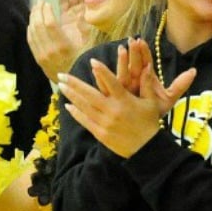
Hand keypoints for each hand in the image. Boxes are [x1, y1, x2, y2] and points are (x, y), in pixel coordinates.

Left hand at [27, 0, 86, 80]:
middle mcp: (50, 51)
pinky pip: (30, 41)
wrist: (73, 82)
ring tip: (35, 9)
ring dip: (32, 18)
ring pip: (32, 32)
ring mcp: (42, 55)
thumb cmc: (83, 61)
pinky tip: (32, 22)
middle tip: (39, 2)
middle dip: (38, 11)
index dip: (46, 11)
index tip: (47, 3)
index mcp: (62, 46)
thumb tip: (82, 12)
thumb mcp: (88, 46)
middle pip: (38, 26)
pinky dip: (30, 29)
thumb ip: (84, 29)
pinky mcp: (38, 59)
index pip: (49, 23)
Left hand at [57, 55, 195, 157]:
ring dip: (71, 96)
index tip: (91, 61)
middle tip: (61, 74)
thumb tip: (147, 65)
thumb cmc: (149, 123)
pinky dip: (76, 113)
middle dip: (74, 83)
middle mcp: (112, 110)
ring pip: (84, 106)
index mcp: (125, 101)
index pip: (111, 82)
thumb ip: (146, 84)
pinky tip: (67, 105)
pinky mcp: (100, 133)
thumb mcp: (151, 102)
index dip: (101, 71)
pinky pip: (85, 121)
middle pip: (90, 94)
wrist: (147, 149)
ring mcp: (105, 123)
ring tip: (61, 86)